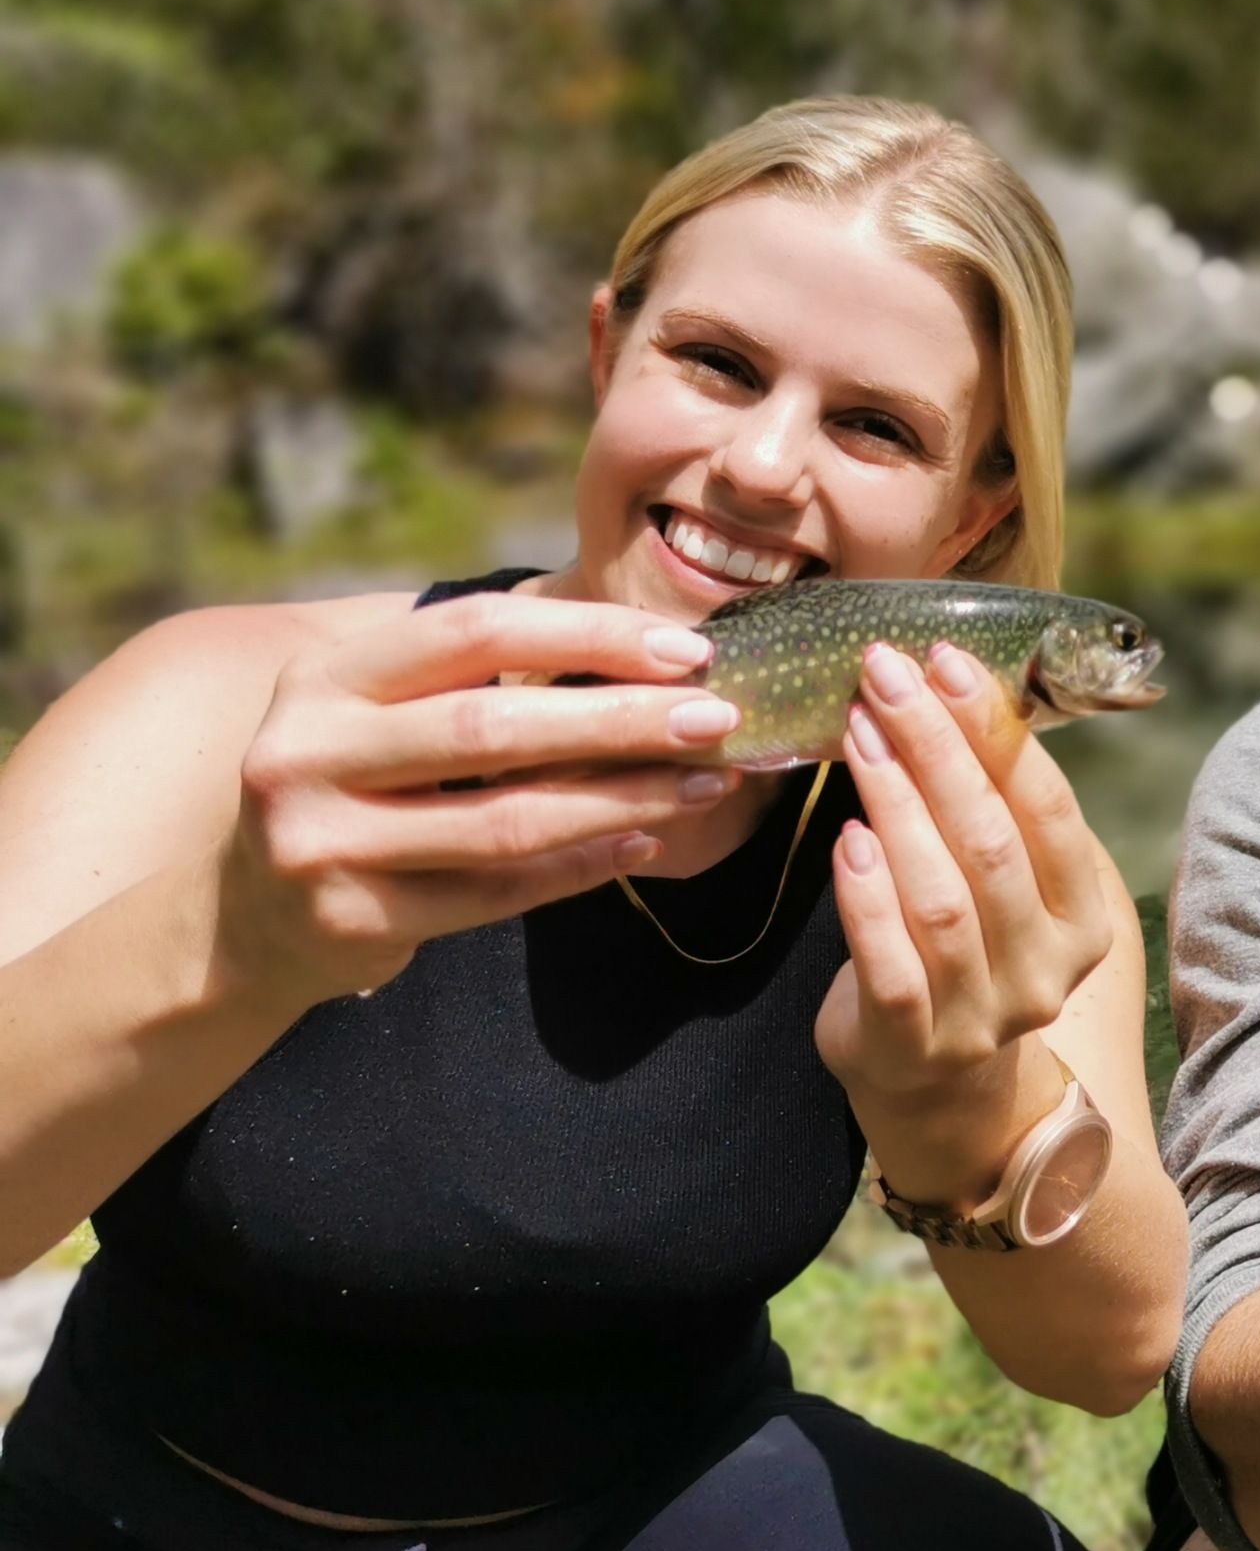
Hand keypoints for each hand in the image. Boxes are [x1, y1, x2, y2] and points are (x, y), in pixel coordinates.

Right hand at [229, 592, 738, 1005]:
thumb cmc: (359, 780)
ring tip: (706, 783)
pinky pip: (495, 892)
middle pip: (495, 726)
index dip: (589, 635)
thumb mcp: (383, 706)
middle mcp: (305, 751)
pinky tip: (644, 842)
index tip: (687, 650)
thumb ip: (482, 668)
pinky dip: (581, 868)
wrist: (249, 911)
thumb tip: (649, 642)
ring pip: (505, 819)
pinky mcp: (349, 918)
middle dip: (624, 720)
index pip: (475, 632)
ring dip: (624, 799)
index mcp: (325, 676)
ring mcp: (319, 841)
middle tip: (719, 719)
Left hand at [817, 638, 1122, 1200]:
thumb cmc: (966, 952)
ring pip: (943, 899)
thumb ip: (995, 808)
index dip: (996, 730)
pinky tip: (846, 838)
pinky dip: (867, 899)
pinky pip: (891, 965)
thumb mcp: (1004, 884)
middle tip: (885, 677)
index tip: (946, 661)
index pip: (1048, 809)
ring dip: (896, 805)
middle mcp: (1047, 970)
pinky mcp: (913, 1047)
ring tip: (858, 735)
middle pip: (991, 843)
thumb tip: (951, 684)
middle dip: (936, 748)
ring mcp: (984, 1016)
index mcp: (1084, 918)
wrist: (936, 1086)